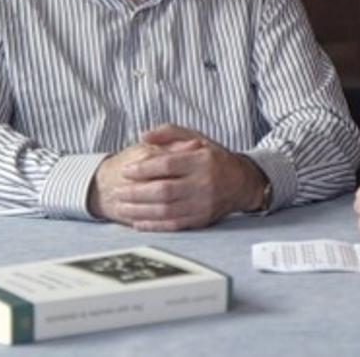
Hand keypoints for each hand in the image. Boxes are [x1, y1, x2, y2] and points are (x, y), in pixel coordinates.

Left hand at [95, 125, 267, 230]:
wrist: (241, 183)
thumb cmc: (213, 159)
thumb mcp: (196, 138)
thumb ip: (169, 133)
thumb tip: (143, 136)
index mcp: (202, 160)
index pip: (167, 165)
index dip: (144, 169)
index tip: (126, 171)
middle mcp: (204, 183)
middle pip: (164, 191)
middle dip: (136, 192)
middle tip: (118, 191)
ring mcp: (203, 204)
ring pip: (165, 210)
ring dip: (139, 210)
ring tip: (122, 207)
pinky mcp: (201, 220)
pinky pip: (173, 225)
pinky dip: (152, 225)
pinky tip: (137, 221)